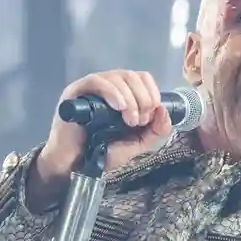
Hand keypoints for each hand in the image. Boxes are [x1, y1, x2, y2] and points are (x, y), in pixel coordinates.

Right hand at [29, 70, 172, 210]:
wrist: (76, 165)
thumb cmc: (104, 152)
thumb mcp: (138, 143)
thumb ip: (156, 130)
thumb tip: (164, 111)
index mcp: (124, 94)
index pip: (143, 78)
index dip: (152, 93)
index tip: (151, 116)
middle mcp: (109, 86)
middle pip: (133, 76)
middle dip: (143, 99)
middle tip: (139, 122)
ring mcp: (91, 88)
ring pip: (118, 78)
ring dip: (131, 100)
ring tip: (129, 122)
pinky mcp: (75, 92)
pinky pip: (97, 82)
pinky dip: (113, 93)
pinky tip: (119, 108)